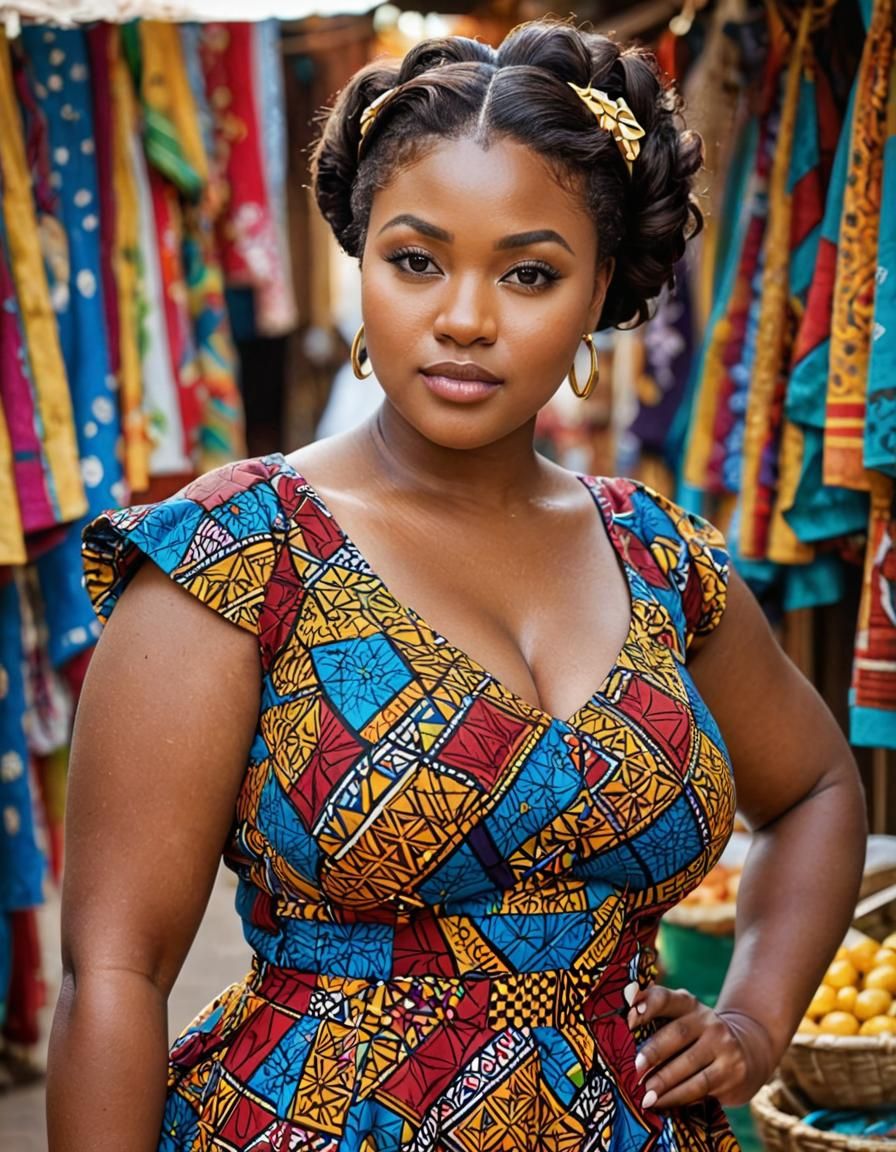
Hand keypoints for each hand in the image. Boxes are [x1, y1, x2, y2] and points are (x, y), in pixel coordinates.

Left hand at [626, 985, 775, 1109]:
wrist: (747, 1052)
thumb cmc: (697, 1039)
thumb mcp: (681, 1023)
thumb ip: (655, 1023)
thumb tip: (621, 1033)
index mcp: (688, 1004)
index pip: (665, 998)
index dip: (647, 1005)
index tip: (628, 1019)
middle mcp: (707, 1020)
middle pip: (677, 1033)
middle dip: (654, 1052)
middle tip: (634, 1069)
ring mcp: (723, 1045)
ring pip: (689, 1064)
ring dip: (664, 1081)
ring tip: (644, 1094)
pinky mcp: (732, 1071)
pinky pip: (701, 1085)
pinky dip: (677, 1096)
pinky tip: (662, 1102)